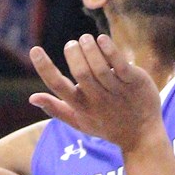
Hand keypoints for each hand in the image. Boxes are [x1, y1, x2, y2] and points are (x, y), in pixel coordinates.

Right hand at [28, 35, 165, 154]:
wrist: (142, 136)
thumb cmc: (107, 125)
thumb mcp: (80, 121)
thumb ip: (56, 109)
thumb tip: (32, 98)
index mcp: (81, 107)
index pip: (58, 87)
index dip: (44, 68)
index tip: (35, 50)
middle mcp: (98, 100)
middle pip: (81, 74)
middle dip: (73, 54)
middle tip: (71, 44)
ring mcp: (117, 91)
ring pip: (100, 68)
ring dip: (90, 49)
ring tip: (85, 39)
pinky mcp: (135, 82)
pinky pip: (121, 66)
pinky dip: (110, 51)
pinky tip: (101, 39)